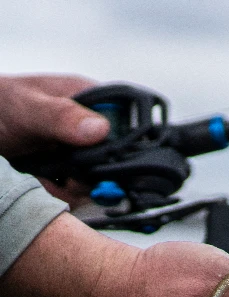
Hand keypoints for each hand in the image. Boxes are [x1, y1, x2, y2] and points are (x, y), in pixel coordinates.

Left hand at [0, 74, 110, 207]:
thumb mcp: (27, 109)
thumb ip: (61, 117)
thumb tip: (100, 129)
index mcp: (93, 101)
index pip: (129, 127)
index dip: (122, 149)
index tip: (102, 164)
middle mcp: (92, 125)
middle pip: (117, 158)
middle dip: (94, 175)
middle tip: (70, 179)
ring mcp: (81, 147)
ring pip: (99, 177)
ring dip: (76, 187)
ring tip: (53, 182)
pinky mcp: (68, 166)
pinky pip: (80, 186)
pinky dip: (65, 192)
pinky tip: (48, 184)